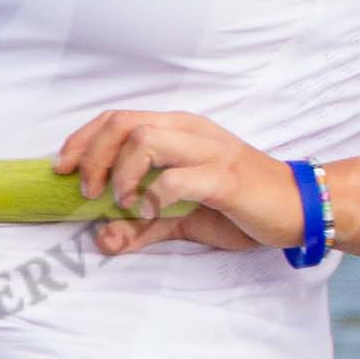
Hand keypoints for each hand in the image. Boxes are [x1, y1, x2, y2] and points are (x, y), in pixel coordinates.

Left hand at [53, 110, 304, 256]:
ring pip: (147, 139)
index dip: (83, 140)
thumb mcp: (181, 217)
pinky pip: (179, 177)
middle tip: (86, 190)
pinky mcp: (225, 177)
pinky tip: (150, 212)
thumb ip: (142, 226)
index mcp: (177, 129)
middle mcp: (189, 131)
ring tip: (122, 203)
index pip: (117, 118)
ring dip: (122, 173)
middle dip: (93, 155)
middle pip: (124, 123)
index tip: (61, 168)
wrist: (298, 208)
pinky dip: (154, 196)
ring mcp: (209, 150)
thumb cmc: (237, 206)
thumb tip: (102, 240)